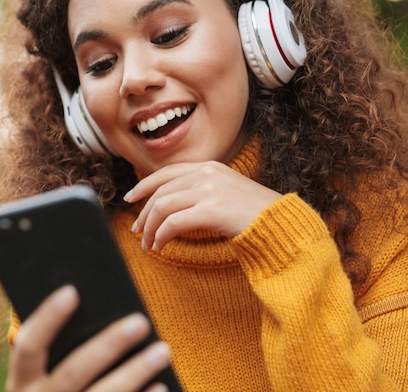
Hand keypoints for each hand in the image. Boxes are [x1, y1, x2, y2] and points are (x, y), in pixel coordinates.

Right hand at [7, 285, 171, 391]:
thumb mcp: (38, 384)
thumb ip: (57, 355)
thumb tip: (98, 314)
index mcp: (20, 384)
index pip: (28, 346)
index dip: (47, 318)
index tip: (72, 291)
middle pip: (74, 372)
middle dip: (109, 345)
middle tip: (140, 321)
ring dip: (135, 372)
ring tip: (162, 350)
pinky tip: (161, 386)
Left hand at [124, 161, 282, 250]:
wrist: (282, 225)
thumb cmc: (256, 215)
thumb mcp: (226, 193)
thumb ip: (201, 191)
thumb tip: (172, 204)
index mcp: (209, 167)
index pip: (167, 172)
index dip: (145, 185)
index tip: (131, 198)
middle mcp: (207, 173)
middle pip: (161, 192)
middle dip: (144, 213)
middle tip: (138, 230)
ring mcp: (209, 190)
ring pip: (163, 207)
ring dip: (151, 228)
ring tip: (148, 244)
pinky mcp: (211, 209)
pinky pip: (173, 222)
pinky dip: (161, 235)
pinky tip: (160, 246)